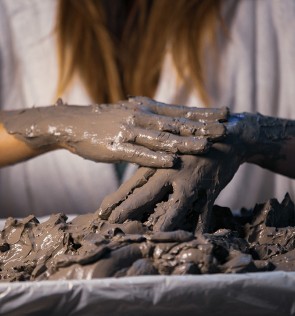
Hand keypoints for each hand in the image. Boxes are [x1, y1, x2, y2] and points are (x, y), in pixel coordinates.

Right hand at [1, 97, 227, 166]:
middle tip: (227, 129)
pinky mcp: (116, 146)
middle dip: (203, 126)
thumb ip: (151, 117)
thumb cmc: (105, 122)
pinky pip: (139, 153)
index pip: (180, 110)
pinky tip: (172, 161)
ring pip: (161, 138)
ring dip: (184, 142)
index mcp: (146, 108)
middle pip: (176, 122)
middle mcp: (140, 116)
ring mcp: (128, 131)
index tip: (226, 114)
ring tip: (206, 146)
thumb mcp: (131, 113)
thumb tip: (172, 122)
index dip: (203, 113)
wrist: (73, 123)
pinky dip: (156, 157)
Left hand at [98, 142, 242, 233]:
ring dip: (164, 222)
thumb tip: (131, 185)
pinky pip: (206, 210)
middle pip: (148, 194)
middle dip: (129, 210)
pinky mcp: (212, 188)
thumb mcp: (169, 153)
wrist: (227, 136)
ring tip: (151, 237)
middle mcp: (173, 171)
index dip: (116, 199)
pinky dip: (201, 225)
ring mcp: (193, 180)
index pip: (133, 183)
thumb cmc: (191, 147)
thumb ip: (152, 168)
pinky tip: (195, 238)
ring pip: (177, 206)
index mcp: (159, 161)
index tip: (100, 212)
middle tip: (112, 223)